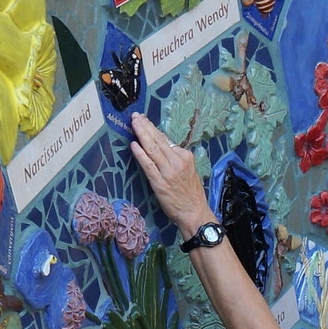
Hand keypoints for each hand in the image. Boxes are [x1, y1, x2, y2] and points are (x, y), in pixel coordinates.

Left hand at [128, 114, 213, 236]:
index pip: (166, 139)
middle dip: (145, 126)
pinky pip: (148, 165)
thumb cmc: (192, 194)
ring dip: (141, 134)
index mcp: (185, 157)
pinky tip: (133, 145)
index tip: (144, 120)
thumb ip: (177, 160)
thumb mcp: (189, 171)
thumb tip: (162, 148)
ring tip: (133, 124)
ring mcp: (168, 172)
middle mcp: (177, 161)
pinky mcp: (160, 183)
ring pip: (152, 149)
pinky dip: (140, 154)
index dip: (153, 129)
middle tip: (135, 116)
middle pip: (158, 140)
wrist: (195, 212)